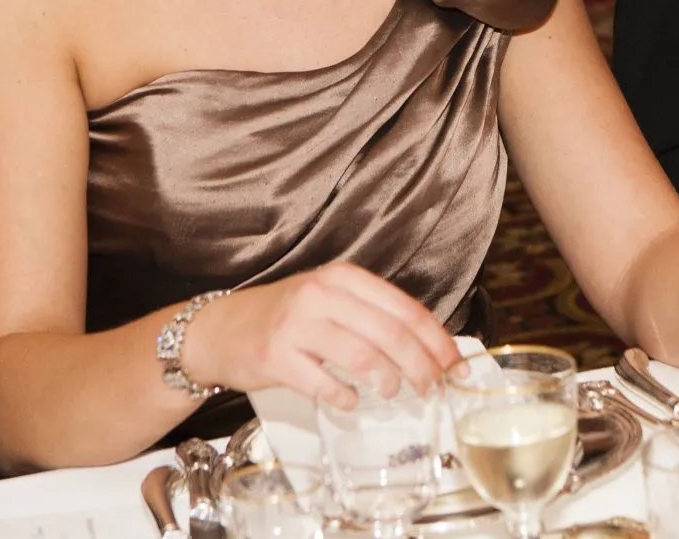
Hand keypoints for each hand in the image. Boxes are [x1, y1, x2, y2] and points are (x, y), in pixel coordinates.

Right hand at [181, 263, 460, 408]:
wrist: (223, 328)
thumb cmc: (286, 317)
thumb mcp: (330, 300)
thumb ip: (373, 315)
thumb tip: (429, 347)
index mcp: (342, 277)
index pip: (403, 308)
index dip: (435, 340)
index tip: (454, 365)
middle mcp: (321, 294)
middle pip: (390, 332)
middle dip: (421, 366)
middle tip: (433, 388)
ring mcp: (297, 324)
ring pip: (362, 354)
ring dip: (388, 380)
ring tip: (394, 392)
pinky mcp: (276, 355)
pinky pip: (323, 382)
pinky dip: (345, 396)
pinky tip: (350, 401)